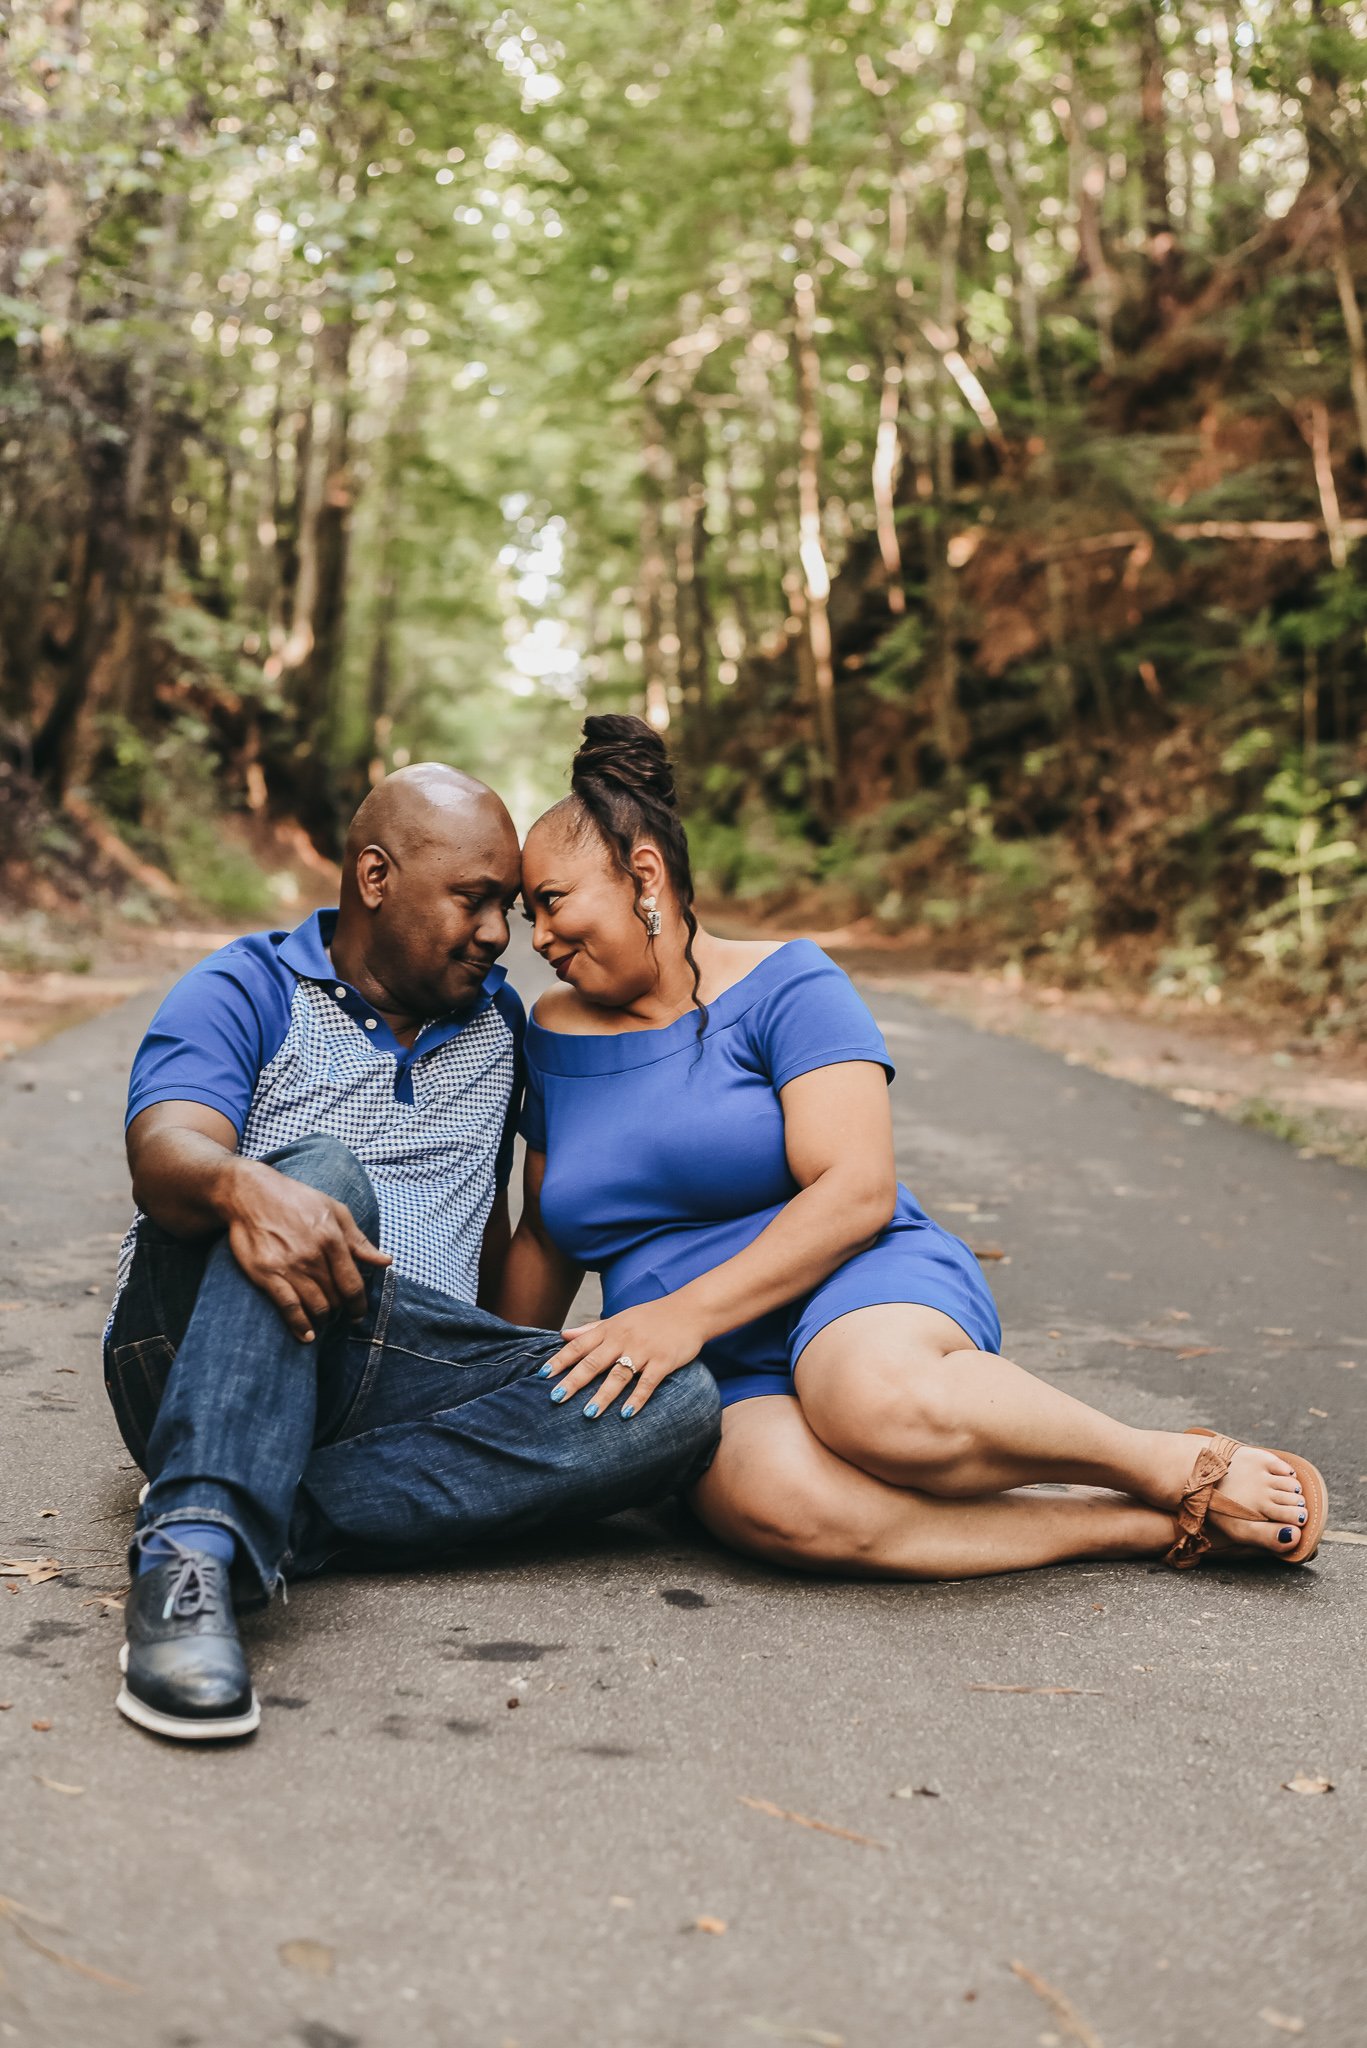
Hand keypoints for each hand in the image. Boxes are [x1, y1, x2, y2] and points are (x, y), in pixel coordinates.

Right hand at [224, 1163, 391, 1343]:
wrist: (251, 1194)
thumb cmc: (297, 1200)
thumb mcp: (335, 1211)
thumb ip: (359, 1241)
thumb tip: (386, 1262)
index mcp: (333, 1239)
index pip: (353, 1284)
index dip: (359, 1305)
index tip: (358, 1314)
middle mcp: (313, 1256)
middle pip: (335, 1298)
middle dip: (340, 1311)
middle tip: (338, 1314)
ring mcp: (290, 1267)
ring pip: (316, 1306)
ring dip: (323, 1319)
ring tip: (323, 1319)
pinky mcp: (267, 1275)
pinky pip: (289, 1308)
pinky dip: (300, 1326)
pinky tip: (306, 1335)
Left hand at [542, 1300, 705, 1417]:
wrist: (690, 1310)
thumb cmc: (651, 1317)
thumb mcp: (620, 1318)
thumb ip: (591, 1329)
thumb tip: (563, 1335)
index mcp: (610, 1329)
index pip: (579, 1345)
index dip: (560, 1360)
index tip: (542, 1375)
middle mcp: (624, 1339)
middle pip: (594, 1362)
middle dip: (574, 1381)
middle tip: (556, 1398)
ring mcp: (644, 1350)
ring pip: (619, 1375)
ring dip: (603, 1395)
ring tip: (588, 1413)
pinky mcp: (664, 1361)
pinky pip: (648, 1383)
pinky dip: (637, 1399)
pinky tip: (626, 1414)